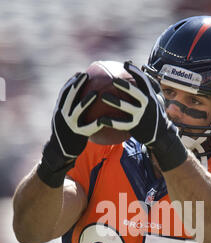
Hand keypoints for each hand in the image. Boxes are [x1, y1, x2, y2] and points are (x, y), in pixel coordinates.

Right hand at [37, 73, 101, 187]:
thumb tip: (84, 100)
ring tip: (95, 94)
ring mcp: (69, 125)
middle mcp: (62, 115)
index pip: (64, 92)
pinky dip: (95, 123)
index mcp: (59, 110)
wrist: (59, 152)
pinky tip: (104, 119)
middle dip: (76, 84)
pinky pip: (88, 128)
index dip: (71, 82)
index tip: (80, 73)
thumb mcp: (64, 121)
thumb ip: (71, 111)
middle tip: (86, 76)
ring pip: (77, 110)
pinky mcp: (77, 135)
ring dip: (85, 101)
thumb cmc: (66, 135)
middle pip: (69, 96)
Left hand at [100, 61, 187, 171]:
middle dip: (126, 86)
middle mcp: (147, 105)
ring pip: (127, 108)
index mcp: (150, 96)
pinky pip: (121, 124)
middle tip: (114, 80)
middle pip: (136, 93)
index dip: (135, 72)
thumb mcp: (155, 101)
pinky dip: (111, 122)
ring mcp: (141, 116)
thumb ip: (146, 90)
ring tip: (104, 97)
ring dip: (115, 102)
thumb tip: (136, 76)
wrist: (160, 134)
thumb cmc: (153, 114)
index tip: (125, 64)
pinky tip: (100, 119)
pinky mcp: (135, 127)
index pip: (144, 81)